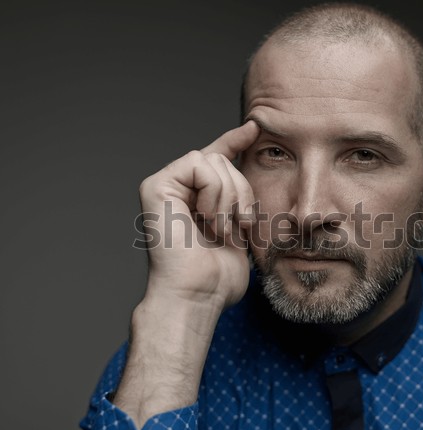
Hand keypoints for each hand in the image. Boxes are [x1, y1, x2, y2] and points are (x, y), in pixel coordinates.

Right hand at [114, 121, 259, 427]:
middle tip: (239, 227)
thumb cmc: (218, 274)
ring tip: (222, 231)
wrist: (198, 295)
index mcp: (194, 199)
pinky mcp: (155, 186)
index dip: (234, 141)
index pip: (216, 159)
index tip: (255, 128)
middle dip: (241, 191)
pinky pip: (200, 164)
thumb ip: (239, 197)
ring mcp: (164, 187)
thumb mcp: (239, 228)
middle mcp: (176, 189)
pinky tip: (208, 220)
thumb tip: (251, 177)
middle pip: (222, 159)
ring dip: (230, 199)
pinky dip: (215, 194)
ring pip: (214, 160)